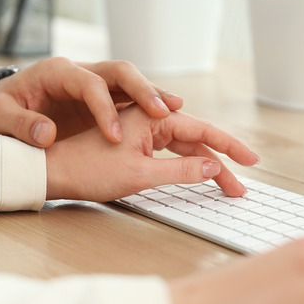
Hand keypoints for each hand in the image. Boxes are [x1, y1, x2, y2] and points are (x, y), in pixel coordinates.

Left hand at [0, 57, 182, 147]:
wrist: (2, 102)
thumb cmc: (0, 108)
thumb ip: (20, 126)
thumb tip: (45, 134)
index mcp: (57, 73)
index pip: (88, 84)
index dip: (103, 109)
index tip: (113, 137)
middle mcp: (81, 73)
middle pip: (120, 72)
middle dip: (143, 89)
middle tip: (164, 111)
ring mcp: (94, 84)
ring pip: (131, 83)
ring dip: (153, 96)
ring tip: (178, 112)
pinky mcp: (102, 99)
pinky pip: (131, 99)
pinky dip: (149, 108)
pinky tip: (169, 120)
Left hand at [44, 105, 259, 200]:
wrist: (52, 171)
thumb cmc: (88, 170)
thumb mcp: (140, 175)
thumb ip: (181, 170)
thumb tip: (213, 167)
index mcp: (150, 116)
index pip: (202, 129)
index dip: (230, 147)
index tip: (251, 160)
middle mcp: (148, 118)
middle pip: (196, 139)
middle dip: (220, 164)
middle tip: (240, 187)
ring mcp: (141, 130)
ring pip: (182, 147)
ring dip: (204, 166)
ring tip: (225, 186)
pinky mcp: (134, 142)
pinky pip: (167, 151)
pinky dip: (185, 164)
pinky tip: (198, 175)